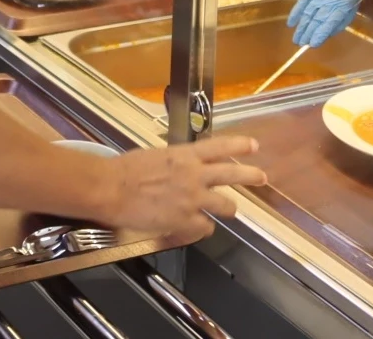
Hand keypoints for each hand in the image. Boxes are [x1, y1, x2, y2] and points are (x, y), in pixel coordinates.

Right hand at [100, 135, 265, 241]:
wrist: (110, 188)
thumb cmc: (126, 170)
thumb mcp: (156, 156)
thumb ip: (175, 162)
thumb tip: (182, 168)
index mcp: (184, 155)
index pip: (219, 147)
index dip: (239, 146)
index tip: (253, 145)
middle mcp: (194, 174)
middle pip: (232, 174)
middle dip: (251, 175)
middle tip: (262, 177)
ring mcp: (192, 198)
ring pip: (226, 205)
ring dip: (228, 208)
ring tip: (229, 210)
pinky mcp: (185, 219)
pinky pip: (205, 227)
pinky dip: (202, 228)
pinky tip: (196, 227)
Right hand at [286, 0, 364, 47]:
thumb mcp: (349, 13)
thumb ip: (337, 26)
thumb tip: (321, 37)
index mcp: (341, 7)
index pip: (328, 24)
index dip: (319, 35)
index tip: (312, 44)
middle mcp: (328, 1)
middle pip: (316, 20)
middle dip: (308, 34)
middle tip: (301, 44)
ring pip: (307, 13)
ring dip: (301, 27)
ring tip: (296, 39)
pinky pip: (301, 3)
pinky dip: (295, 13)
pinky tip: (291, 24)